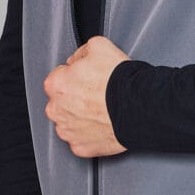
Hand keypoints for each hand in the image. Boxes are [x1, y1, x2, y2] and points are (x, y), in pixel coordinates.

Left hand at [43, 36, 129, 157]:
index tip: (88, 79)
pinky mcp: (80, 148)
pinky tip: (103, 125)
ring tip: (101, 110)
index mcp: (56, 85)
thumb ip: (80, 53)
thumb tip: (76, 60)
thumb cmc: (119, 79)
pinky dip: (90, 135)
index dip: (76, 76)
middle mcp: (56, 110)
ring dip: (81, 117)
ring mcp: (67, 131)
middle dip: (76, 98)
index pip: (59, 77)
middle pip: (62, 102)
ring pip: (70, 122)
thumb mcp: (98, 46)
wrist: (138, 106)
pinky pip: (81, 140)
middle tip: (96, 95)